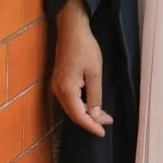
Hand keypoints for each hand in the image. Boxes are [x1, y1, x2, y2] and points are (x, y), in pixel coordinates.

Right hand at [51, 0, 112, 136]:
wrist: (72, 30)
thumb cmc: (85, 48)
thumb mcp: (95, 73)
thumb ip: (95, 95)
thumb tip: (95, 115)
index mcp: (67, 90)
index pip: (79, 116)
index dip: (91, 126)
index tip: (103, 132)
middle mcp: (58, 90)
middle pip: (73, 114)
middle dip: (90, 121)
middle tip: (106, 124)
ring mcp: (56, 85)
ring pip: (71, 108)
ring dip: (85, 114)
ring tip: (102, 117)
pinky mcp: (59, 81)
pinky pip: (69, 100)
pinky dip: (80, 106)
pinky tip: (90, 106)